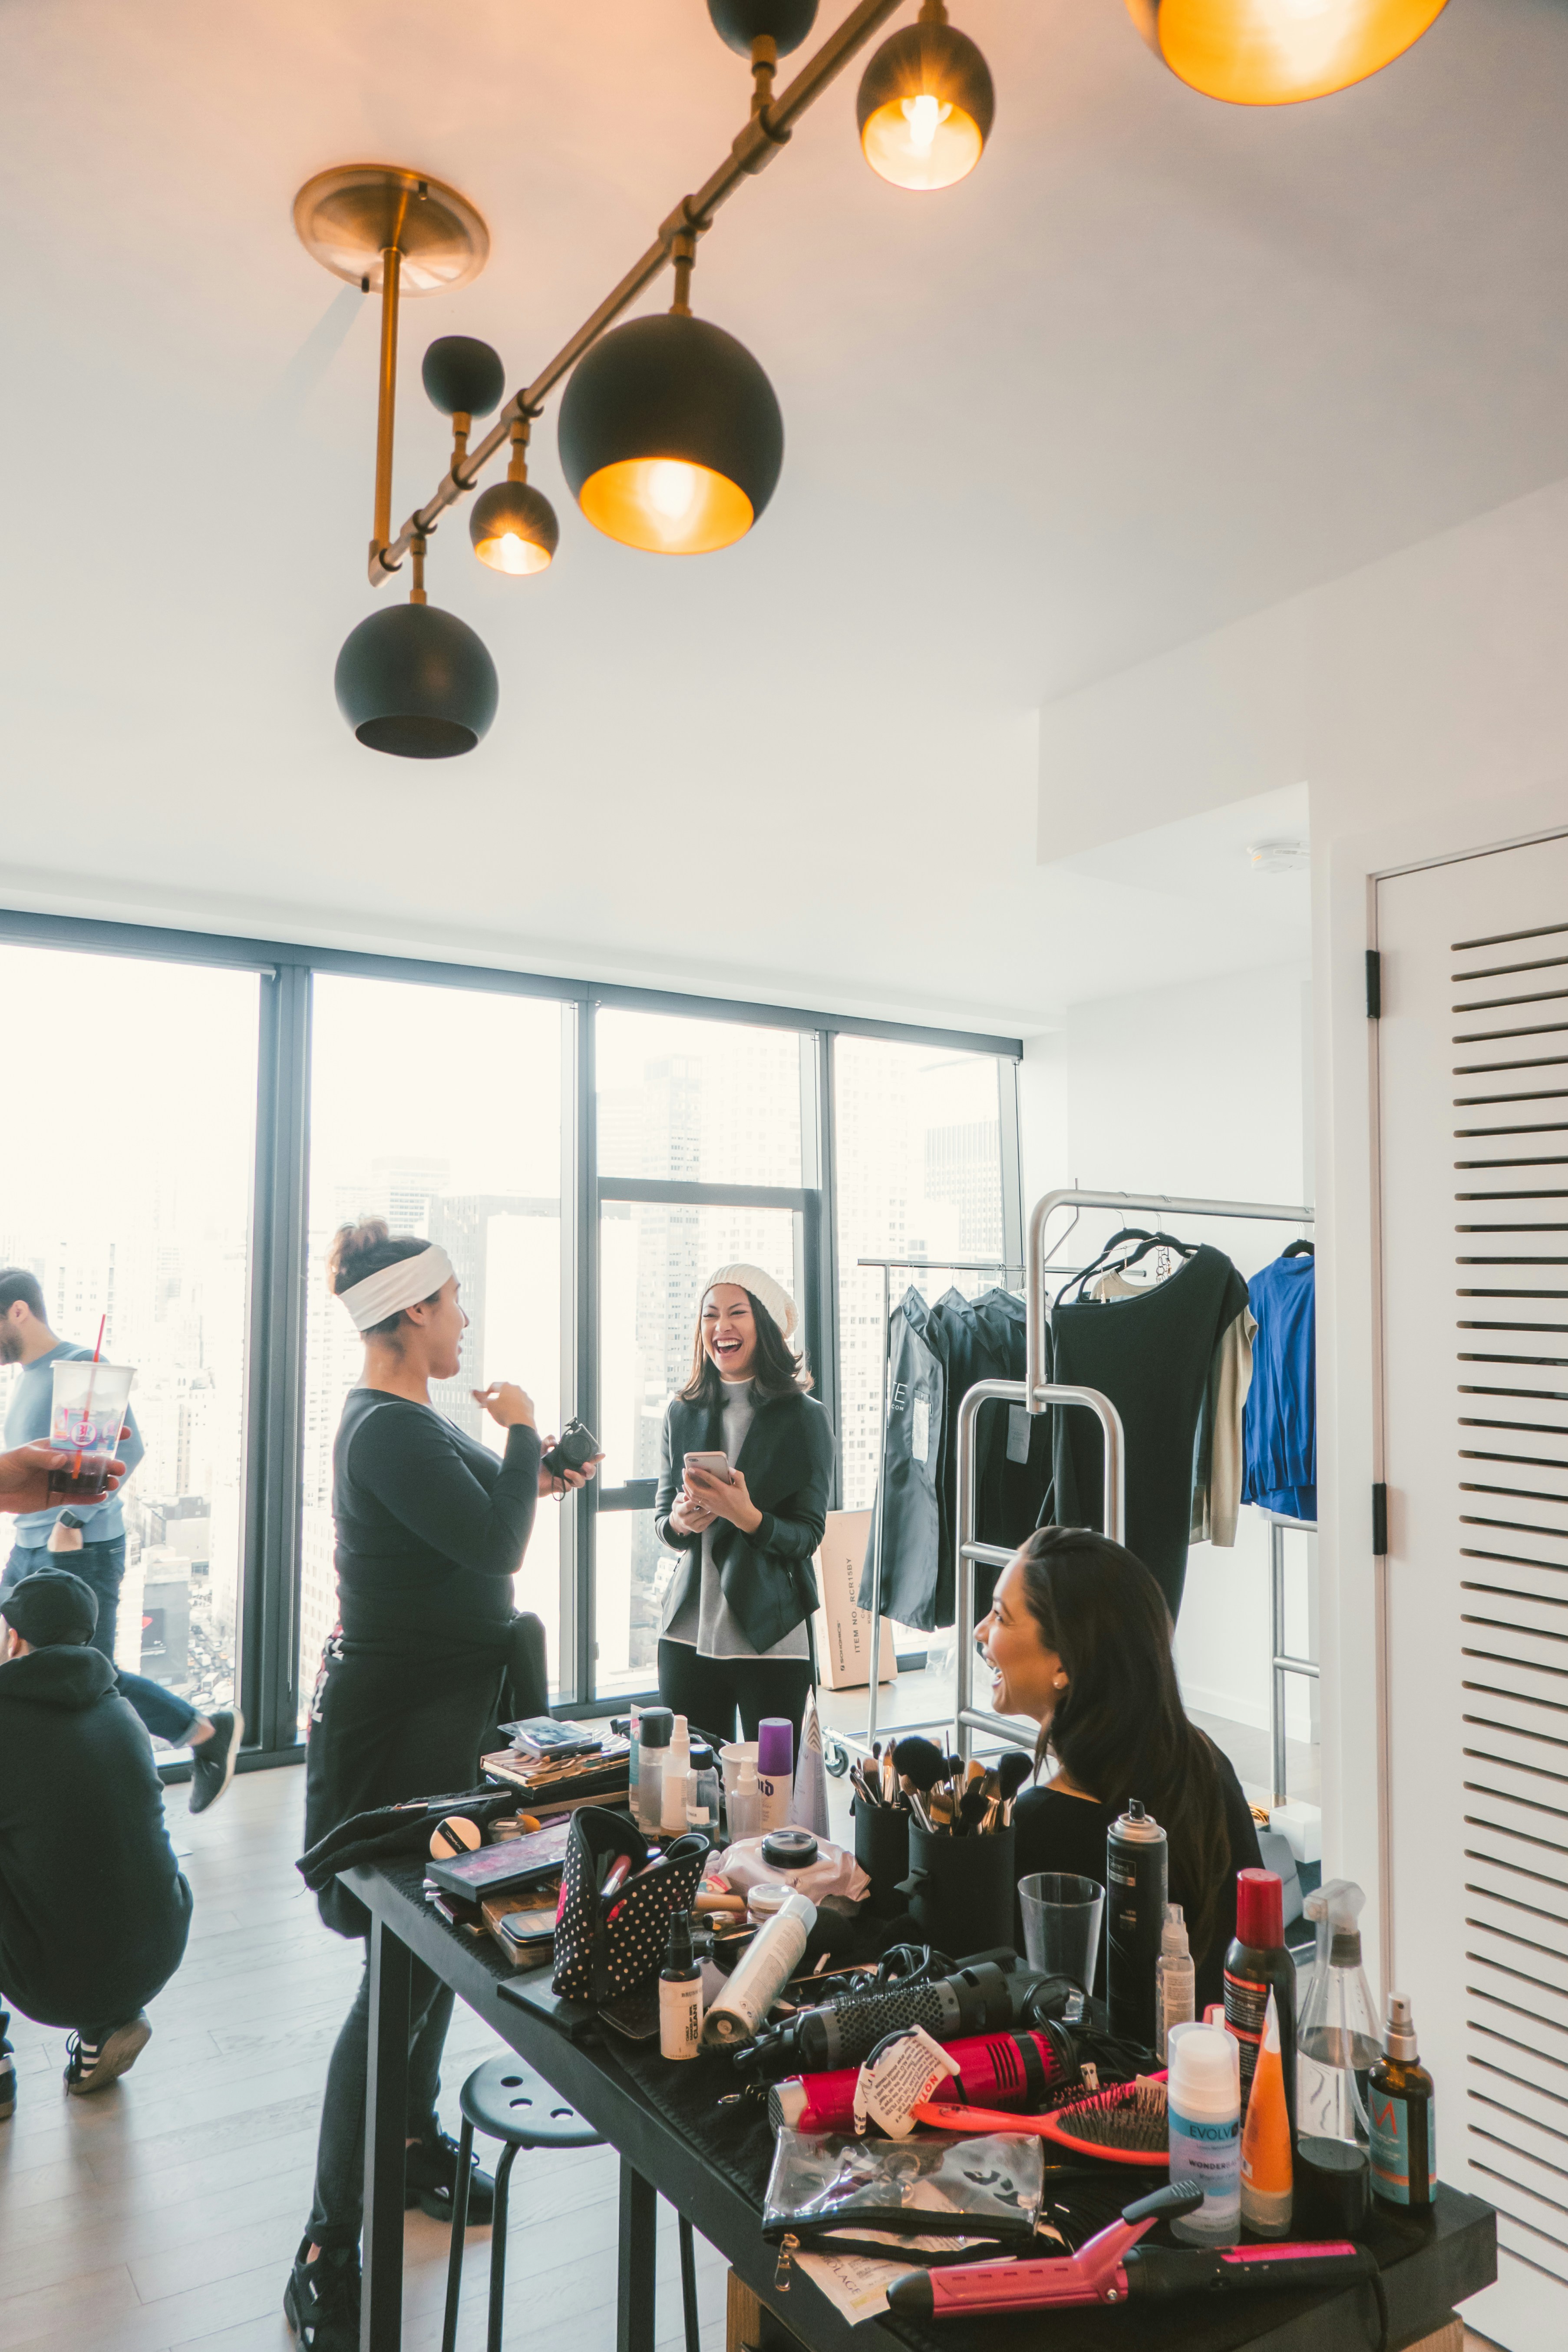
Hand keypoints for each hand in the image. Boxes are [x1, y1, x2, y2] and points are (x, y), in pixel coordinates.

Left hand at [0, 1442, 127, 1514]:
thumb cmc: (4, 1466)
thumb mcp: (22, 1456)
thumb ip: (43, 1457)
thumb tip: (64, 1459)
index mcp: (55, 1448)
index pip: (82, 1440)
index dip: (103, 1436)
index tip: (123, 1434)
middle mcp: (60, 1463)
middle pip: (88, 1463)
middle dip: (106, 1464)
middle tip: (120, 1468)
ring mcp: (58, 1481)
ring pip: (85, 1481)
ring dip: (101, 1482)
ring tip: (114, 1484)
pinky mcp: (53, 1497)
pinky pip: (75, 1497)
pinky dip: (89, 1498)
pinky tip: (101, 1497)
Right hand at [473, 1382, 535, 1430]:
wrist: (522, 1423)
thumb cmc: (504, 1413)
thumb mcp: (489, 1406)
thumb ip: (480, 1398)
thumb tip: (472, 1391)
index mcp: (506, 1386)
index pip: (492, 1386)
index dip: (485, 1393)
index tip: (482, 1401)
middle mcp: (516, 1388)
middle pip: (503, 1392)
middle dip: (496, 1399)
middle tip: (490, 1407)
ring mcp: (525, 1396)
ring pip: (513, 1398)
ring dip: (507, 1403)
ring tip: (501, 1412)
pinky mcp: (530, 1404)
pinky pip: (521, 1405)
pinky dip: (516, 1408)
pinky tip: (512, 1415)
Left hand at [538, 1444, 602, 1499]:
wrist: (529, 1475)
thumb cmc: (538, 1463)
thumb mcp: (543, 1448)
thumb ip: (548, 1440)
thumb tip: (555, 1441)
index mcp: (571, 1462)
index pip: (587, 1460)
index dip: (596, 1458)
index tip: (601, 1455)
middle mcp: (572, 1472)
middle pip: (589, 1474)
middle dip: (591, 1469)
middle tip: (585, 1465)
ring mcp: (567, 1481)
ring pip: (581, 1482)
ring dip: (577, 1476)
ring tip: (566, 1471)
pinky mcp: (560, 1488)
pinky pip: (567, 1488)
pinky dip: (563, 1483)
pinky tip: (557, 1478)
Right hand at [667, 1491, 714, 1535]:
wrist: (678, 1521)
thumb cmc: (680, 1506)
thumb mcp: (678, 1500)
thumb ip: (683, 1496)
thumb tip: (687, 1496)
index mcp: (679, 1511)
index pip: (689, 1505)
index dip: (697, 1499)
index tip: (705, 1492)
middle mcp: (685, 1521)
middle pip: (700, 1512)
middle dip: (708, 1505)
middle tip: (715, 1498)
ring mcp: (692, 1526)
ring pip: (706, 1518)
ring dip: (713, 1510)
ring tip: (719, 1503)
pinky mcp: (698, 1530)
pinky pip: (708, 1522)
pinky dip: (713, 1516)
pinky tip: (717, 1509)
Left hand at [683, 1462, 762, 1536]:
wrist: (741, 1515)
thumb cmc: (742, 1499)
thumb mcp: (742, 1485)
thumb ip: (737, 1475)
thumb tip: (728, 1469)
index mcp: (723, 1490)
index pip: (709, 1480)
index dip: (699, 1473)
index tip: (692, 1467)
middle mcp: (714, 1497)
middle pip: (696, 1490)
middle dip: (687, 1480)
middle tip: (685, 1471)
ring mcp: (710, 1504)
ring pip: (693, 1496)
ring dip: (686, 1486)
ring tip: (684, 1476)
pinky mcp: (708, 1507)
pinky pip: (694, 1501)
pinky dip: (688, 1493)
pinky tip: (686, 1487)